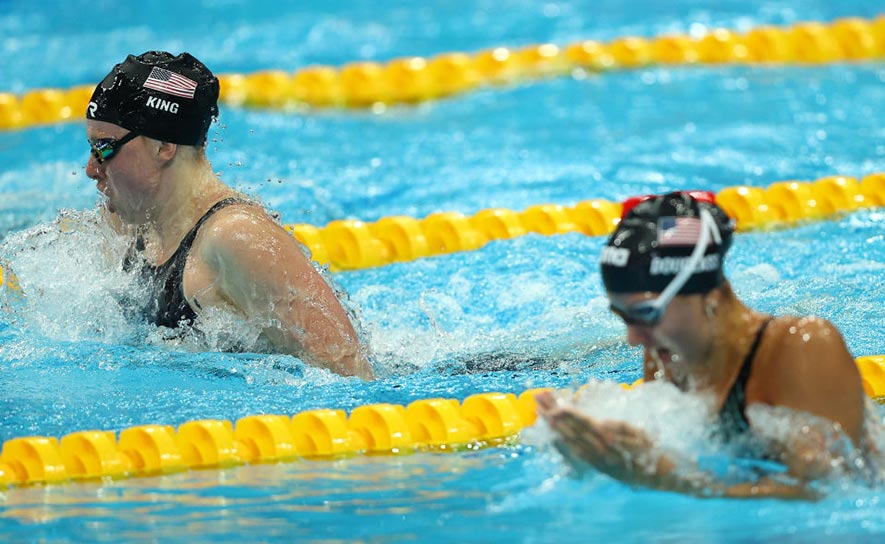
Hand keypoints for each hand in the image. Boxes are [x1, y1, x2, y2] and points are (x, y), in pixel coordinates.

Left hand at [535, 390, 658, 485]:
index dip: (566, 412)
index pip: (581, 422)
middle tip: (538, 399)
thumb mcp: (638, 433)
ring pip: (568, 440)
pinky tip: (553, 434)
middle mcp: (598, 450)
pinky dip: (562, 441)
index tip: (553, 402)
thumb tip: (600, 423)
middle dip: (552, 413)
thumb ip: (618, 428)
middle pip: (570, 429)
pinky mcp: (595, 466)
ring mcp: (595, 459)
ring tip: (540, 412)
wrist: (656, 474)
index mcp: (608, 440)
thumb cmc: (650, 448)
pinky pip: (574, 452)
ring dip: (553, 425)